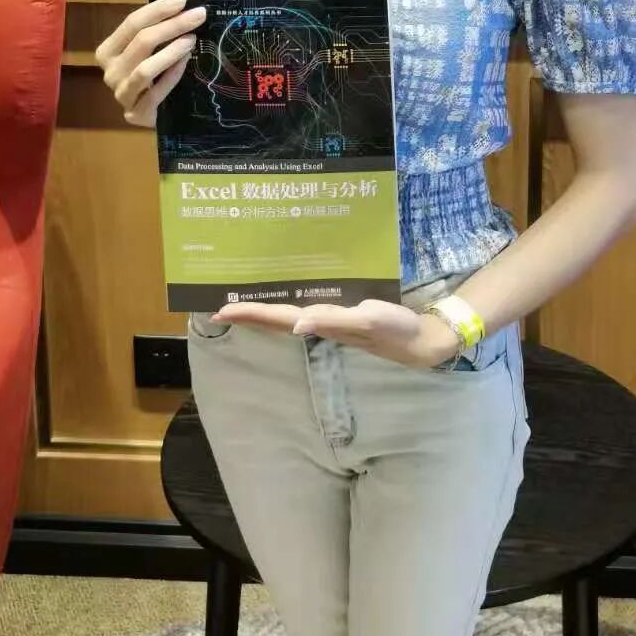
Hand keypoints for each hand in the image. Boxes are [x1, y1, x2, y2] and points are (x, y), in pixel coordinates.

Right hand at [95, 0, 205, 127]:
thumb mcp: (159, 42)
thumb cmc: (157, 74)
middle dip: (172, 25)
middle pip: (141, 41)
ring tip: (193, 40)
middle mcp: (109, 71)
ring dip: (171, 50)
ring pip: (145, 67)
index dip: (159, 8)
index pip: (132, 22)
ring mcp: (121, 94)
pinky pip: (155, 91)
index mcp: (108, 50)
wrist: (159, 115)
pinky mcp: (135, 114)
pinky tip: (187, 63)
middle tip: (199, 16)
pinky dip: (172, 75)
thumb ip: (166, 14)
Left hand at [210, 297, 462, 369]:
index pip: (276, 317)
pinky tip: (283, 295)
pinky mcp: (339, 315)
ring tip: (238, 297)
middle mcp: (318, 323)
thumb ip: (333, 321)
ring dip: (262, 307)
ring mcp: (327, 320)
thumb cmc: (392, 330)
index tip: (219, 310)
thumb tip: (297, 324)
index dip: (249, 313)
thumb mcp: (366, 322)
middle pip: (274, 317)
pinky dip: (286, 303)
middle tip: (217, 302)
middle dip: (247, 310)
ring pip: (286, 313)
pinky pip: (304, 307)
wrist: (418, 341)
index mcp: (320, 322)